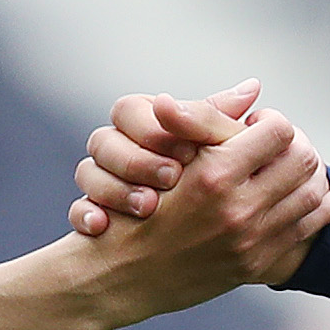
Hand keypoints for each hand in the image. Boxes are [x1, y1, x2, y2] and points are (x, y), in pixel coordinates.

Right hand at [65, 82, 329, 308]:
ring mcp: (251, 240)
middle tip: (278, 144)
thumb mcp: (168, 157)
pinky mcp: (257, 263)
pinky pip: (309, 229)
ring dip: (311, 173)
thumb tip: (253, 88)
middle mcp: (238, 209)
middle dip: (295, 144)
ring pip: (312, 192)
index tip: (255, 125)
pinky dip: (328, 207)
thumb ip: (209, 120)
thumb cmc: (136, 207)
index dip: (270, 121)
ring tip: (296, 165)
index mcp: (215, 175)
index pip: (278, 130)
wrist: (121, 274)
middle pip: (303, 159)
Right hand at [67, 83, 247, 232]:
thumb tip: (253, 88)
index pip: (127, 109)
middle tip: (172, 177)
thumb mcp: (201, 142)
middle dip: (138, 160)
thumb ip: (219, 119)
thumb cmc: (186, 173)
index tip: (191, 150)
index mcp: (137, 121)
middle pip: (103, 141)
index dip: (159, 129)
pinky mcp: (90, 216)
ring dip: (116, 189)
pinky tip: (102, 226)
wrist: (153, 242)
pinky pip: (77, 212)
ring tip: (147, 206)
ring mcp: (98, 183)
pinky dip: (86, 216)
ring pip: (87, 173)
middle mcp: (112, 148)